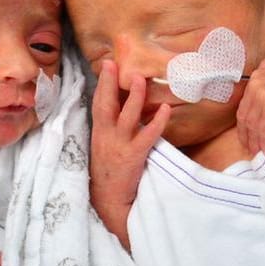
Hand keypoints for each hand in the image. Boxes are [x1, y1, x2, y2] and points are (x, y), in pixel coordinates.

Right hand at [90, 61, 168, 249]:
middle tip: (114, 63)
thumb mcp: (105, 149)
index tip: (107, 65)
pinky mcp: (132, 157)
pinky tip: (166, 110)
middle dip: (110, 83)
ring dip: (134, 97)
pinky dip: (156, 122)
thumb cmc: (109, 175)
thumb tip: (124, 112)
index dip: (103, 84)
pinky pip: (146, 136)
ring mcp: (118, 146)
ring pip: (126, 116)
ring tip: (141, 79)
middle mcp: (105, 137)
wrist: (108, 202)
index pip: (99, 104)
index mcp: (99, 134)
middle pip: (106, 105)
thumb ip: (111, 131)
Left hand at [236, 59, 264, 157]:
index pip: (247, 98)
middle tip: (251, 147)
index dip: (246, 117)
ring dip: (256, 141)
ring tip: (260, 151)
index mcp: (263, 69)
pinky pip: (264, 130)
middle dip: (247, 133)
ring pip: (253, 123)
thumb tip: (257, 101)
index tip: (248, 131)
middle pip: (246, 112)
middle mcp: (260, 78)